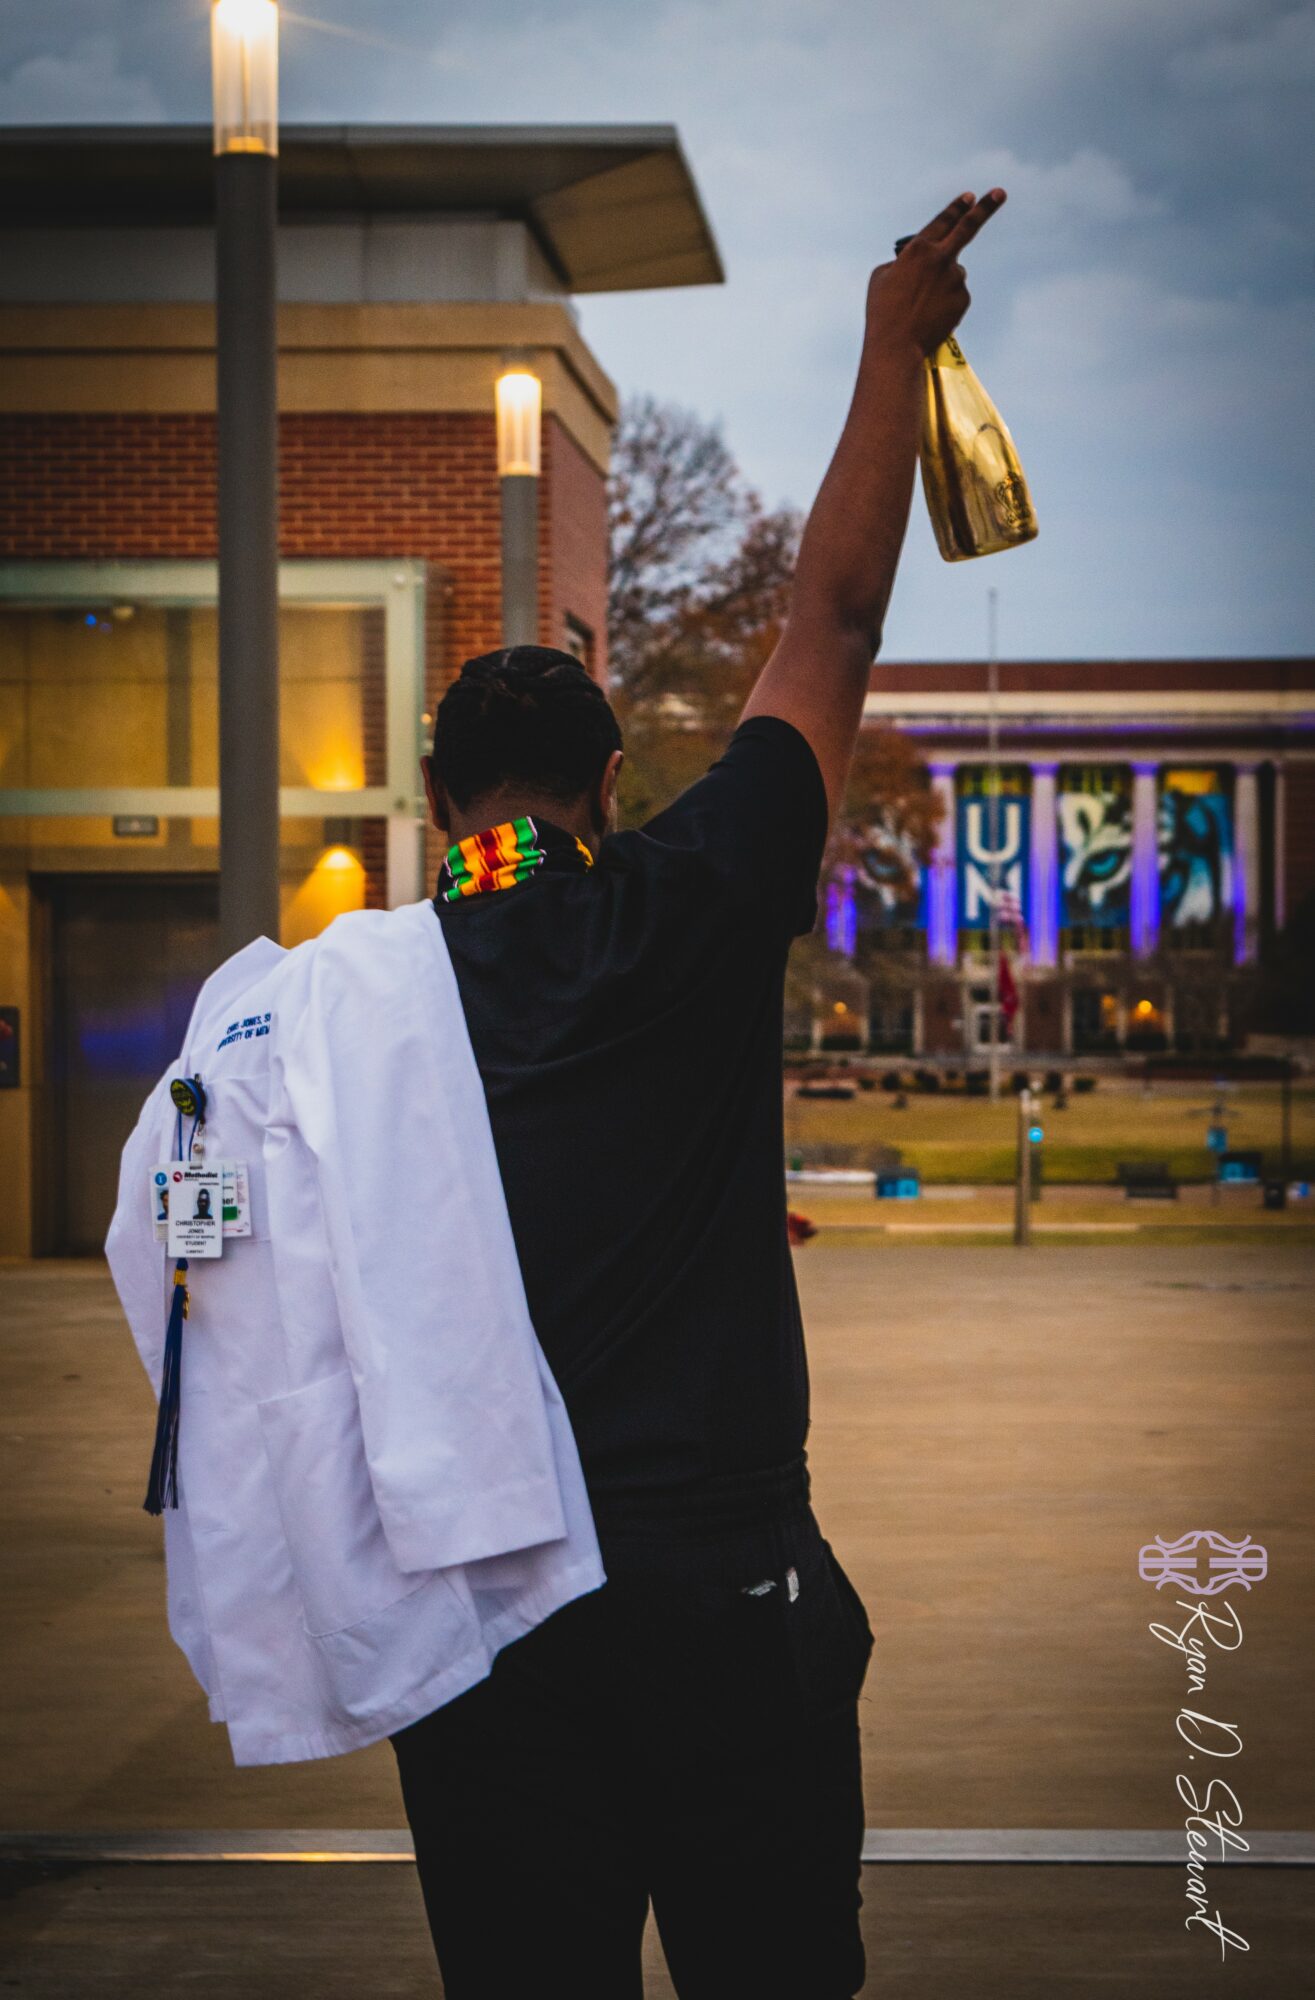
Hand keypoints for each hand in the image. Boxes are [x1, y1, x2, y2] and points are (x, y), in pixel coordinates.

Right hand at [864, 188, 1005, 358]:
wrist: (896, 346)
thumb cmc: (883, 311)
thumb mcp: (882, 276)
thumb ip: (904, 261)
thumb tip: (922, 262)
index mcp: (918, 248)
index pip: (943, 220)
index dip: (956, 207)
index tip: (970, 197)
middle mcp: (941, 259)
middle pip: (968, 227)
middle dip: (986, 208)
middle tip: (1000, 193)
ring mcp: (955, 280)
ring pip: (954, 273)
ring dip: (943, 282)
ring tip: (921, 305)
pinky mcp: (963, 300)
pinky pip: (956, 295)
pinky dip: (946, 302)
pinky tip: (930, 314)